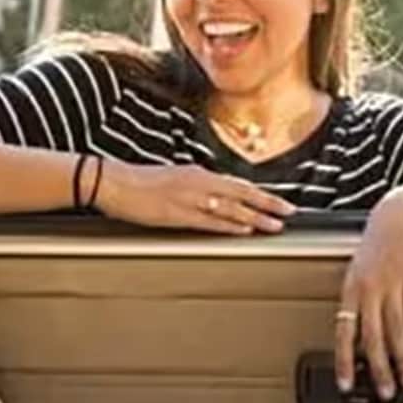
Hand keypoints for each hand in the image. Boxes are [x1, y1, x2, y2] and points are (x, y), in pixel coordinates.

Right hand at [94, 161, 295, 234]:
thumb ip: (195, 187)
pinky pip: (208, 220)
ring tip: (274, 224)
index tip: (277, 200)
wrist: (112, 182)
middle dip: (267, 202)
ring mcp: (188, 197)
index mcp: (197, 173)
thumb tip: (213, 198)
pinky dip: (228, 224)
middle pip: (240, 193)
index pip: (236, 184)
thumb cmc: (138, 182)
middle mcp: (197, 182)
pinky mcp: (176, 213)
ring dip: (255, 216)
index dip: (259, 193)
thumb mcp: (173, 179)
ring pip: (230, 207)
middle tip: (289, 211)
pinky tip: (244, 229)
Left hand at [336, 186, 402, 398]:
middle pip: (373, 336)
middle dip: (379, 368)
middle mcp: (369, 288)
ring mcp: (393, 282)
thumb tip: (358, 336)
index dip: (344, 359)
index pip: (344, 330)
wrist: (398, 212)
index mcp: (351, 288)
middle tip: (386, 391)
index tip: (346, 384)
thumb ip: (359, 301)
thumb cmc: (376, 244)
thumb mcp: (359, 270)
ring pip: (398, 328)